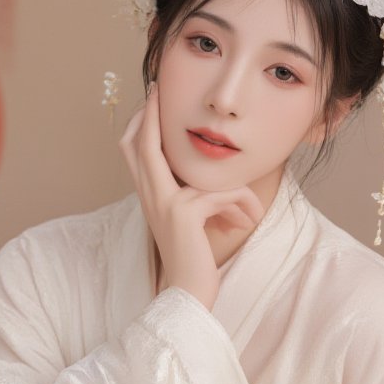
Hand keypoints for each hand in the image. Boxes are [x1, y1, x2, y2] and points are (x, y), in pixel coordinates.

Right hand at [118, 81, 264, 311]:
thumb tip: (221, 184)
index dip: (138, 123)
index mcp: (149, 196)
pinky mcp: (184, 212)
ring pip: (190, 166)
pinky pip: (222, 193)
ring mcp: (164, 202)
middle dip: (148, 113)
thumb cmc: (193, 261)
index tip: (150, 100)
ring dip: (235, 192)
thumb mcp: (194, 223)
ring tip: (251, 212)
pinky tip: (250, 225)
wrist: (187, 295)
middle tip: (156, 89)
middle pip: (140, 143)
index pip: (132, 151)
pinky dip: (243, 208)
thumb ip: (197, 197)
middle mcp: (150, 196)